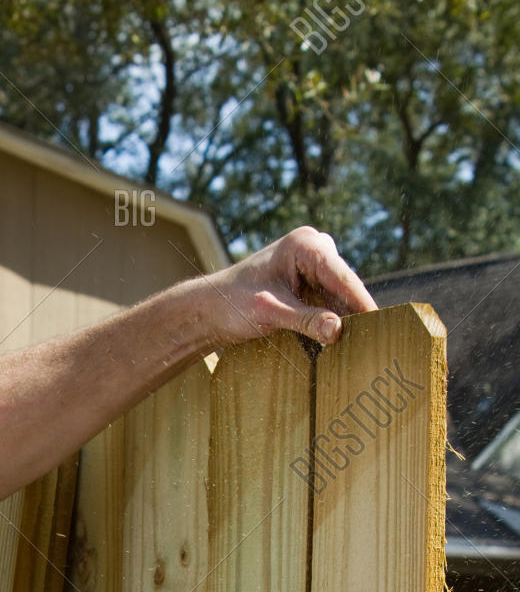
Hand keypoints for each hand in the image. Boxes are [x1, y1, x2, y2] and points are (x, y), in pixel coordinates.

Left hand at [203, 226, 377, 348]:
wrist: (210, 308)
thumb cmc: (233, 304)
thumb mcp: (270, 314)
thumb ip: (305, 320)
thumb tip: (338, 330)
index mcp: (305, 245)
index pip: (342, 277)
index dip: (362, 302)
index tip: (381, 323)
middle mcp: (314, 247)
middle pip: (344, 285)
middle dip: (356, 312)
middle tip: (378, 341)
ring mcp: (313, 264)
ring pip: (339, 296)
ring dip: (346, 319)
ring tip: (365, 346)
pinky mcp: (309, 281)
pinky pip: (328, 302)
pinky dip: (332, 320)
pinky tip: (343, 342)